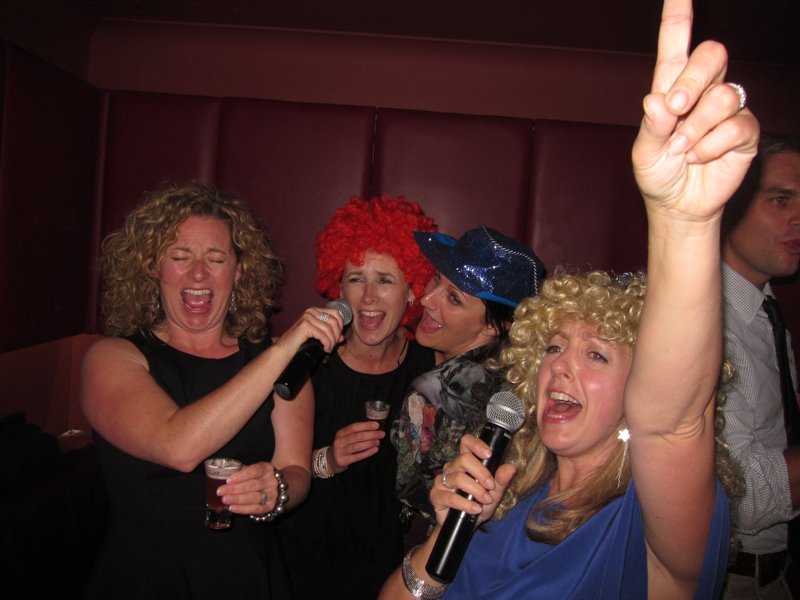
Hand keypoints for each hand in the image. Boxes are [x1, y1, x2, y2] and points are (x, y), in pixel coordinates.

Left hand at [218, 462, 279, 513]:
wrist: (270, 487)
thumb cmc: (256, 477)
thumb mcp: (251, 471)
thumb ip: (240, 472)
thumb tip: (223, 476)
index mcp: (266, 469)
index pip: (254, 470)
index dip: (241, 475)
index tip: (228, 480)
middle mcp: (271, 481)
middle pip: (252, 485)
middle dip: (235, 489)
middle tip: (220, 491)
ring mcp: (272, 495)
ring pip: (254, 497)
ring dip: (237, 499)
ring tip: (224, 499)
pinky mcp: (269, 506)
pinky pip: (255, 509)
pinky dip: (243, 509)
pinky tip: (232, 508)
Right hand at [275, 306, 344, 359]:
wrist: (285, 349)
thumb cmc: (300, 343)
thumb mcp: (318, 336)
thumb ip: (330, 335)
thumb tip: (342, 337)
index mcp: (315, 310)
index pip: (336, 313)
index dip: (341, 325)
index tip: (338, 337)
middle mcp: (311, 311)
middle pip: (334, 321)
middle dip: (337, 335)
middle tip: (333, 345)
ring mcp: (307, 317)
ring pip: (329, 329)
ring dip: (332, 341)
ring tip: (328, 349)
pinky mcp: (305, 325)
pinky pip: (323, 335)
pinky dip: (327, 343)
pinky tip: (325, 349)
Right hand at [327, 421, 383, 472]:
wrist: (330, 460)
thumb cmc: (342, 446)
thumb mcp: (345, 437)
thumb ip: (356, 432)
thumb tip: (373, 428)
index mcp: (341, 432)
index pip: (354, 427)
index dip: (366, 425)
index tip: (377, 425)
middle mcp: (339, 441)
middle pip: (357, 436)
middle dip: (371, 434)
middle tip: (381, 434)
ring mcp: (340, 451)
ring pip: (358, 446)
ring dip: (370, 443)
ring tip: (378, 442)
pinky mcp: (343, 461)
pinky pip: (358, 456)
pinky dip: (368, 453)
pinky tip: (375, 450)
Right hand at [430, 434, 515, 528]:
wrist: (465, 526)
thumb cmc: (478, 504)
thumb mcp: (494, 493)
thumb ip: (501, 480)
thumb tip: (511, 468)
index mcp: (465, 462)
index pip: (466, 442)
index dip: (476, 445)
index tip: (488, 454)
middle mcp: (452, 468)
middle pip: (463, 459)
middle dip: (481, 473)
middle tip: (491, 486)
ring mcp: (442, 481)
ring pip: (458, 478)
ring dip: (476, 490)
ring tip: (485, 500)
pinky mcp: (436, 496)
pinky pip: (451, 497)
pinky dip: (466, 504)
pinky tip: (475, 509)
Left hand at [632, 0, 758, 221]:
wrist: (676, 205)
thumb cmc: (658, 173)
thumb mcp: (644, 151)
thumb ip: (652, 126)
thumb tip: (658, 100)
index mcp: (671, 86)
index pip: (676, 44)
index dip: (679, 16)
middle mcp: (702, 90)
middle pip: (712, 55)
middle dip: (693, 80)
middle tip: (675, 109)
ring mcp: (726, 108)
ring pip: (723, 95)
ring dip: (697, 127)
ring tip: (682, 150)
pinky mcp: (744, 130)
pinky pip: (735, 126)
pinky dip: (711, 146)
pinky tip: (699, 158)